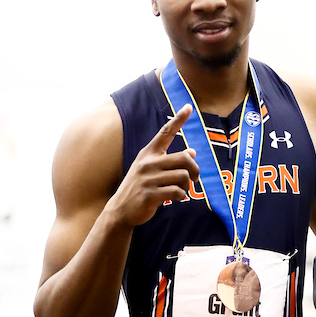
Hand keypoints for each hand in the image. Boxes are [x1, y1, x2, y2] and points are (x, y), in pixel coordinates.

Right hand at [107, 105, 199, 226]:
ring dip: (187, 185)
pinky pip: (177, 191)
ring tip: (181, 191)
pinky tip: (177, 198)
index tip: (189, 106)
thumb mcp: (152, 170)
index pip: (165, 132)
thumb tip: (192, 151)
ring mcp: (148, 178)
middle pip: (184, 158)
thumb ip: (170, 161)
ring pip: (182, 176)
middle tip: (195, 178)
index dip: (178, 120)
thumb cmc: (140, 188)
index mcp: (148, 154)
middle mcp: (147, 163)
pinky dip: (181, 195)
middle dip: (194, 169)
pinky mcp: (150, 194)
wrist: (121, 210)